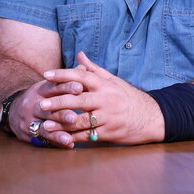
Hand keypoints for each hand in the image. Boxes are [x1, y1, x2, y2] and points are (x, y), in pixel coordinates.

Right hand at [11, 79, 84, 147]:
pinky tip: (68, 144)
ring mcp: (29, 120)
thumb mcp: (49, 85)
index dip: (67, 87)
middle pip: (48, 109)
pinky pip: (43, 139)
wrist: (13, 110)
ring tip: (69, 137)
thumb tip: (84, 66)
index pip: (54, 88)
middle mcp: (33, 105)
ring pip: (44, 126)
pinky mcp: (28, 134)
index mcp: (40, 90)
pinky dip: (56, 142)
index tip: (80, 88)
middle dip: (61, 114)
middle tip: (74, 117)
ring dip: (58, 132)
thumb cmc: (40, 97)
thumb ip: (66, 79)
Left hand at [40, 52, 164, 145]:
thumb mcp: (113, 81)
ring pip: (81, 120)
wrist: (151, 117)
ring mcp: (107, 118)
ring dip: (62, 123)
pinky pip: (88, 136)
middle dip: (59, 101)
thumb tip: (79, 55)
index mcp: (105, 85)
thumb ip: (94, 69)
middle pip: (79, 100)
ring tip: (45, 124)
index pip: (81, 77)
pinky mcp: (109, 133)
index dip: (63, 75)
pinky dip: (73, 138)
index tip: (46, 75)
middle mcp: (106, 100)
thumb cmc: (128, 97)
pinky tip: (61, 138)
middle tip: (42, 102)